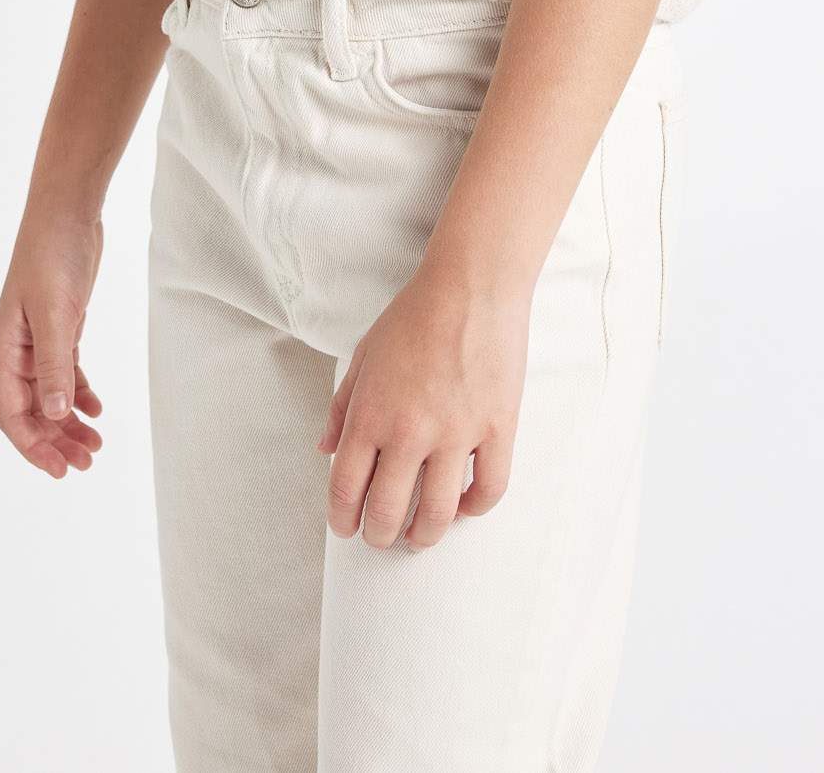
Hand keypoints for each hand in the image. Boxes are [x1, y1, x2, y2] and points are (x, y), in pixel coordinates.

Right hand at [0, 208, 105, 477]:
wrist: (66, 214)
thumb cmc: (52, 257)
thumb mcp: (56, 313)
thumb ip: (56, 365)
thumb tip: (56, 414)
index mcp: (5, 351)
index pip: (12, 414)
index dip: (33, 446)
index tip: (60, 470)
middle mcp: (17, 352)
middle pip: (32, 412)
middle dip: (56, 441)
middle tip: (86, 464)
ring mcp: (38, 341)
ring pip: (51, 396)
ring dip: (70, 423)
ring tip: (96, 446)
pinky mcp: (59, 329)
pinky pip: (65, 374)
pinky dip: (79, 394)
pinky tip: (96, 409)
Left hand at [317, 266, 530, 551]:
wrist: (471, 286)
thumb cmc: (414, 315)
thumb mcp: (363, 355)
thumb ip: (341, 406)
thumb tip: (326, 450)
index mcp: (371, 414)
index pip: (346, 488)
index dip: (343, 518)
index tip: (347, 528)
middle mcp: (409, 432)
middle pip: (389, 511)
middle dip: (380, 535)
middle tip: (382, 538)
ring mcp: (456, 433)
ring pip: (439, 513)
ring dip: (425, 535)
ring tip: (421, 537)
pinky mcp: (497, 428)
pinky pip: (489, 489)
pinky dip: (476, 508)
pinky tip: (466, 506)